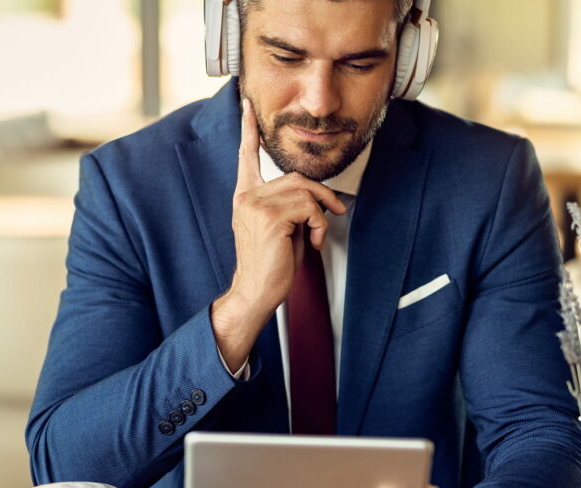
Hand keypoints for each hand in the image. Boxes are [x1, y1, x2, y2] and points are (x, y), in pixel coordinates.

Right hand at [210, 98, 346, 369]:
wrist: (256, 291)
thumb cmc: (271, 262)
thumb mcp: (281, 227)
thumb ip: (290, 204)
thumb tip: (316, 195)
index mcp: (246, 195)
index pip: (246, 155)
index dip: (248, 129)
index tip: (246, 104)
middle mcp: (246, 195)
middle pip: (296, 175)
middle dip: (322, 193)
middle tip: (334, 212)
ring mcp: (255, 204)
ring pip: (305, 190)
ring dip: (321, 213)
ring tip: (318, 234)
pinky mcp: (269, 216)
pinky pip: (308, 207)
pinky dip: (319, 224)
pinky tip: (313, 242)